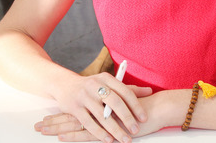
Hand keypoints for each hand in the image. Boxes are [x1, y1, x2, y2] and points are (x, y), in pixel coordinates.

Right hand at [35, 73, 152, 142]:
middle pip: (115, 103)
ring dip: (115, 129)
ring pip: (102, 116)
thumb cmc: (93, 86)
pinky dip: (100, 133)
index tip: (144, 118)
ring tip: (125, 139)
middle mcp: (95, 85)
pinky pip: (89, 123)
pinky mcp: (74, 108)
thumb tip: (150, 91)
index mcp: (106, 78)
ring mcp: (84, 96)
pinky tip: (109, 140)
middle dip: (127, 118)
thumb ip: (129, 89)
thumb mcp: (109, 83)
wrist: (64, 85)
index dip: (136, 105)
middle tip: (135, 130)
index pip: (125, 91)